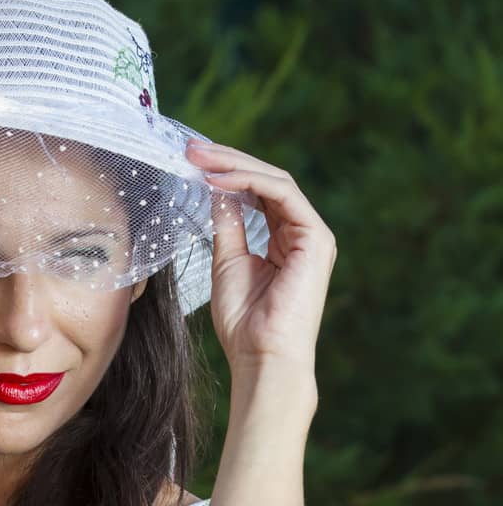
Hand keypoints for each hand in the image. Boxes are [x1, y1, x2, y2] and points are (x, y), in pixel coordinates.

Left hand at [185, 137, 336, 382]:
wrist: (262, 356)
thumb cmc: (245, 323)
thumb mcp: (227, 262)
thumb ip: (227, 225)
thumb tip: (215, 190)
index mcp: (285, 240)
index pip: (257, 194)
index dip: (226, 174)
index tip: (191, 162)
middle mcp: (302, 232)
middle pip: (266, 181)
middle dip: (227, 161)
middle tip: (191, 148)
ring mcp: (313, 234)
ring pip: (275, 181)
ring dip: (235, 166)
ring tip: (199, 158)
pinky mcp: (316, 238)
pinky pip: (282, 194)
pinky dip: (249, 182)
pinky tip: (218, 179)